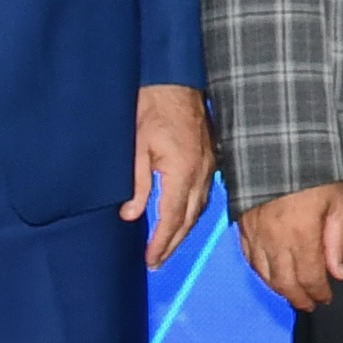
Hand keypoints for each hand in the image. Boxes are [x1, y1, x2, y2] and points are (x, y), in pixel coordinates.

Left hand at [126, 83, 217, 264]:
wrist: (175, 80)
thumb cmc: (151, 107)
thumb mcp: (135, 146)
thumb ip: (136, 184)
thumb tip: (131, 215)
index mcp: (182, 171)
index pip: (172, 217)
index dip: (161, 242)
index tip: (150, 259)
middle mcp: (201, 172)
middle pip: (190, 219)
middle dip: (173, 243)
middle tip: (157, 262)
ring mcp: (209, 166)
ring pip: (199, 209)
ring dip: (184, 231)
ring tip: (168, 247)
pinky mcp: (211, 158)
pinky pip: (204, 195)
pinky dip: (193, 213)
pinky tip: (184, 219)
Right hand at [240, 177, 342, 311]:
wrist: (278, 145)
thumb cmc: (313, 170)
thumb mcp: (338, 202)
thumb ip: (337, 241)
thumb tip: (337, 272)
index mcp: (301, 235)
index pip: (310, 278)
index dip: (319, 293)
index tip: (325, 298)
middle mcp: (275, 240)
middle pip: (285, 283)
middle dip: (299, 298)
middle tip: (310, 304)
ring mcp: (256, 234)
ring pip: (265, 275)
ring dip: (280, 289)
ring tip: (293, 294)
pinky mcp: (243, 226)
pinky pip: (250, 259)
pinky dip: (261, 272)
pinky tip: (271, 275)